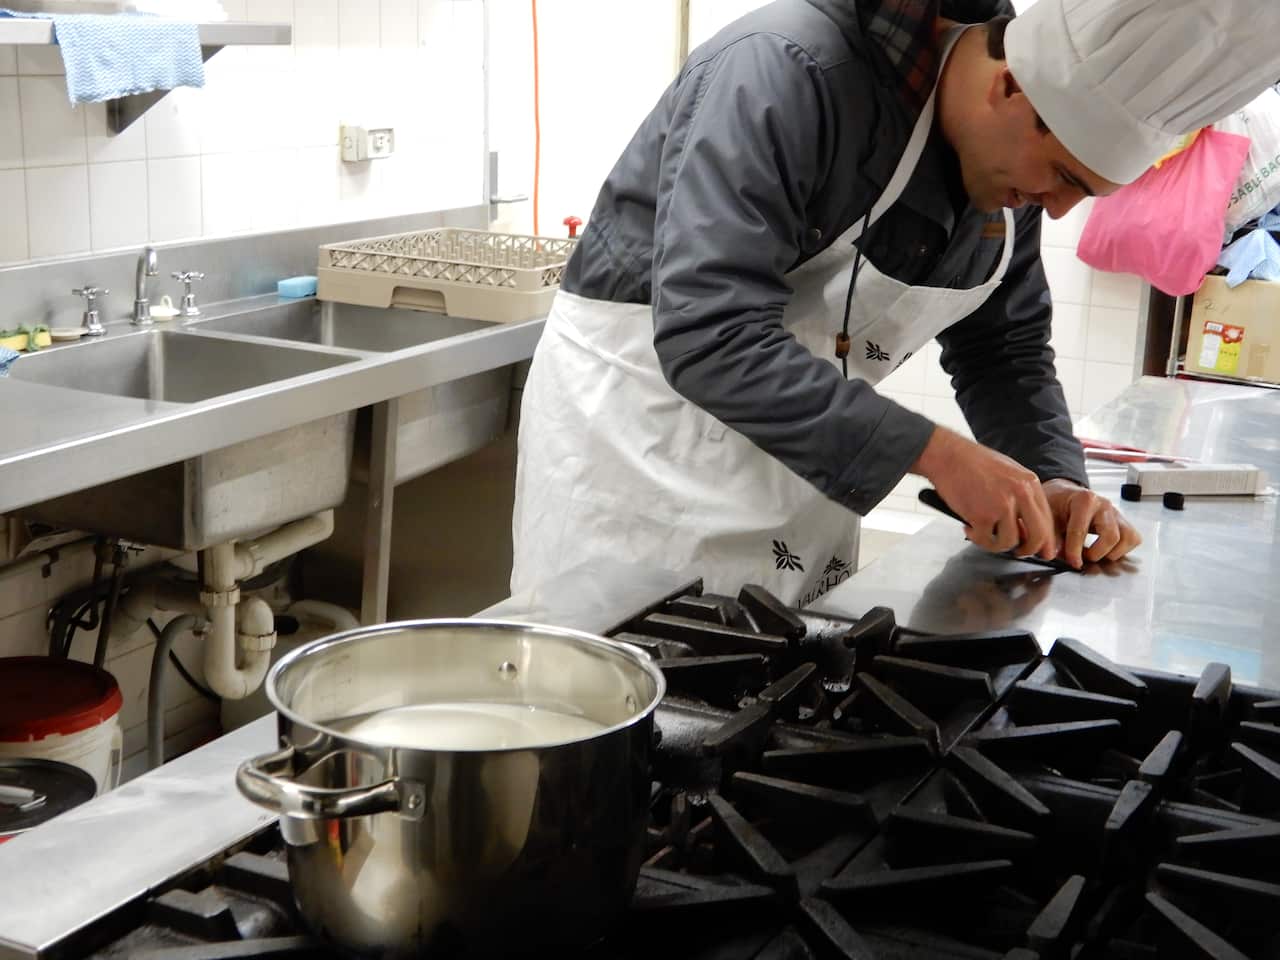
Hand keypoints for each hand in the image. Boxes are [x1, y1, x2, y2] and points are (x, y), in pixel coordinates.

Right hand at [910, 427, 1056, 560]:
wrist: (947, 455)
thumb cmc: (972, 462)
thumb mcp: (1008, 472)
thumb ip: (1021, 496)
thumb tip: (1026, 525)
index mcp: (1030, 483)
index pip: (1047, 519)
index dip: (1046, 540)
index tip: (1042, 551)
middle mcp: (1020, 494)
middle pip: (1037, 536)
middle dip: (1028, 550)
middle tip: (1018, 552)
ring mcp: (1002, 505)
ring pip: (1009, 542)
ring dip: (996, 544)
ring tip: (983, 534)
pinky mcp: (982, 516)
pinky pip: (985, 540)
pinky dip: (976, 538)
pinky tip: (968, 527)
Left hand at [1042, 479, 1141, 567]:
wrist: (1064, 495)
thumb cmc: (1057, 504)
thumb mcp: (1048, 518)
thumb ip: (1051, 537)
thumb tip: (1054, 555)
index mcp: (1084, 500)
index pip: (1081, 530)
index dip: (1075, 551)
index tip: (1072, 562)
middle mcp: (1104, 505)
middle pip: (1111, 536)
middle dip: (1096, 553)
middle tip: (1083, 557)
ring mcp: (1116, 513)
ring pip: (1127, 538)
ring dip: (1112, 552)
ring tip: (1094, 553)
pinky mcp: (1123, 522)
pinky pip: (1133, 539)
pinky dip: (1122, 550)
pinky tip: (1105, 550)